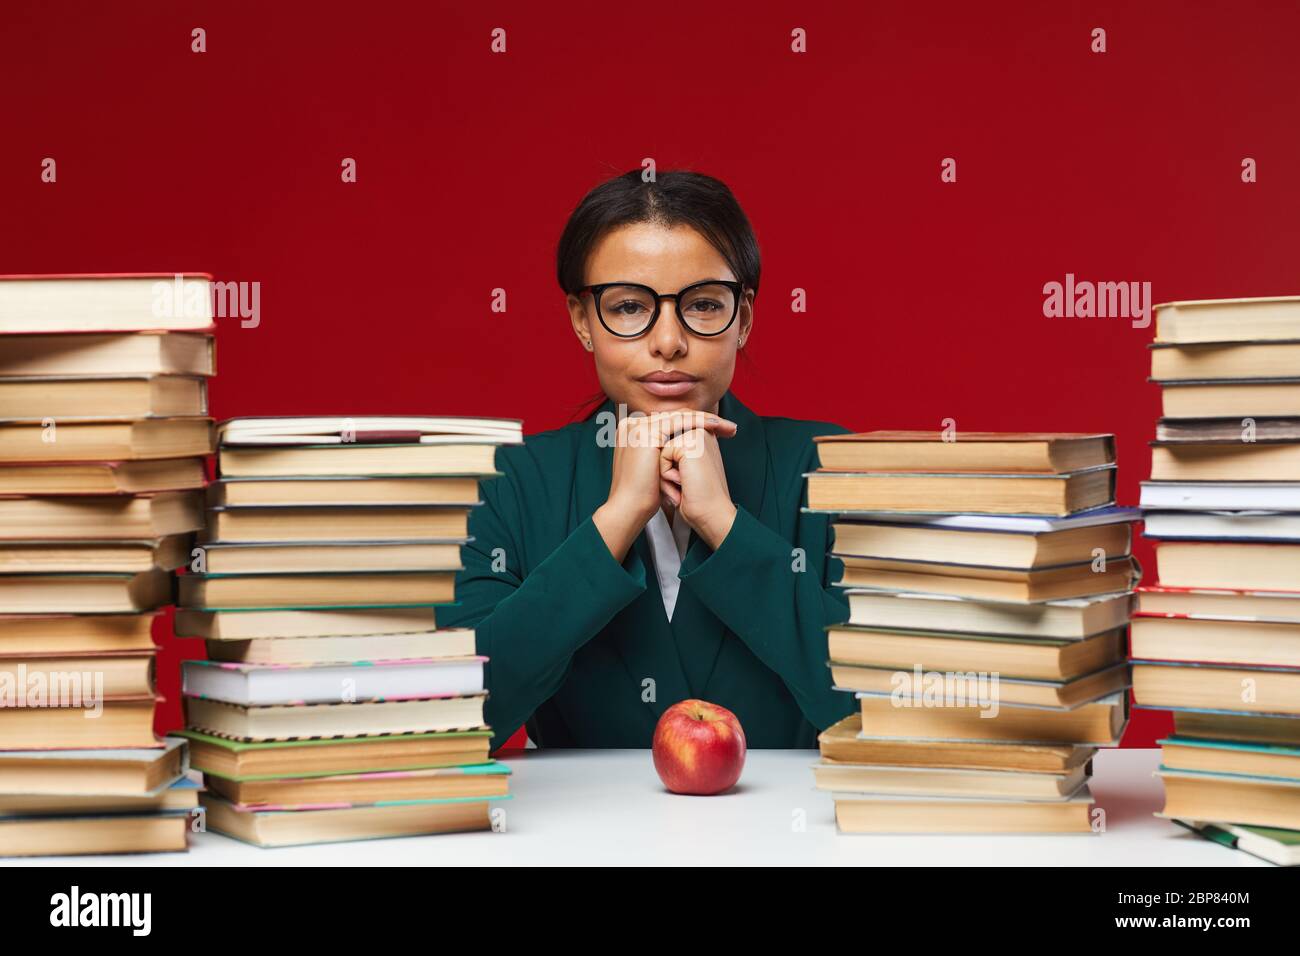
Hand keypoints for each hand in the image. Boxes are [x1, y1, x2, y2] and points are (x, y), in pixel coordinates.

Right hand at [593, 410, 736, 561]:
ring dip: (706, 419)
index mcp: (632, 430)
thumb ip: (665, 452)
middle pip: (676, 416)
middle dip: (705, 420)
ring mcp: (637, 426)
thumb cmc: (643, 494)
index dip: (696, 423)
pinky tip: (715, 425)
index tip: (719, 430)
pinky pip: (678, 422)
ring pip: (679, 416)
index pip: (671, 420)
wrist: (629, 508)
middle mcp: (632, 424)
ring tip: (727, 427)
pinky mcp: (645, 432)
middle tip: (729, 428)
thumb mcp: (656, 466)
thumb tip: (683, 451)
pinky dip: (699, 422)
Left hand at [659, 426, 737, 550]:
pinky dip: (667, 474)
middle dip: (666, 471)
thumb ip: (674, 456)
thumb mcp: (683, 473)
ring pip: (661, 451)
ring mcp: (697, 437)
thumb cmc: (699, 500)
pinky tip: (683, 482)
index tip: (688, 484)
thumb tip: (654, 452)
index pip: (668, 447)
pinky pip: (662, 455)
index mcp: (702, 439)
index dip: (669, 470)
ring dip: (665, 474)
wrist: (712, 514)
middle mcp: (701, 434)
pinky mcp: (690, 444)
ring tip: (684, 485)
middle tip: (685, 486)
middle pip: (662, 447)